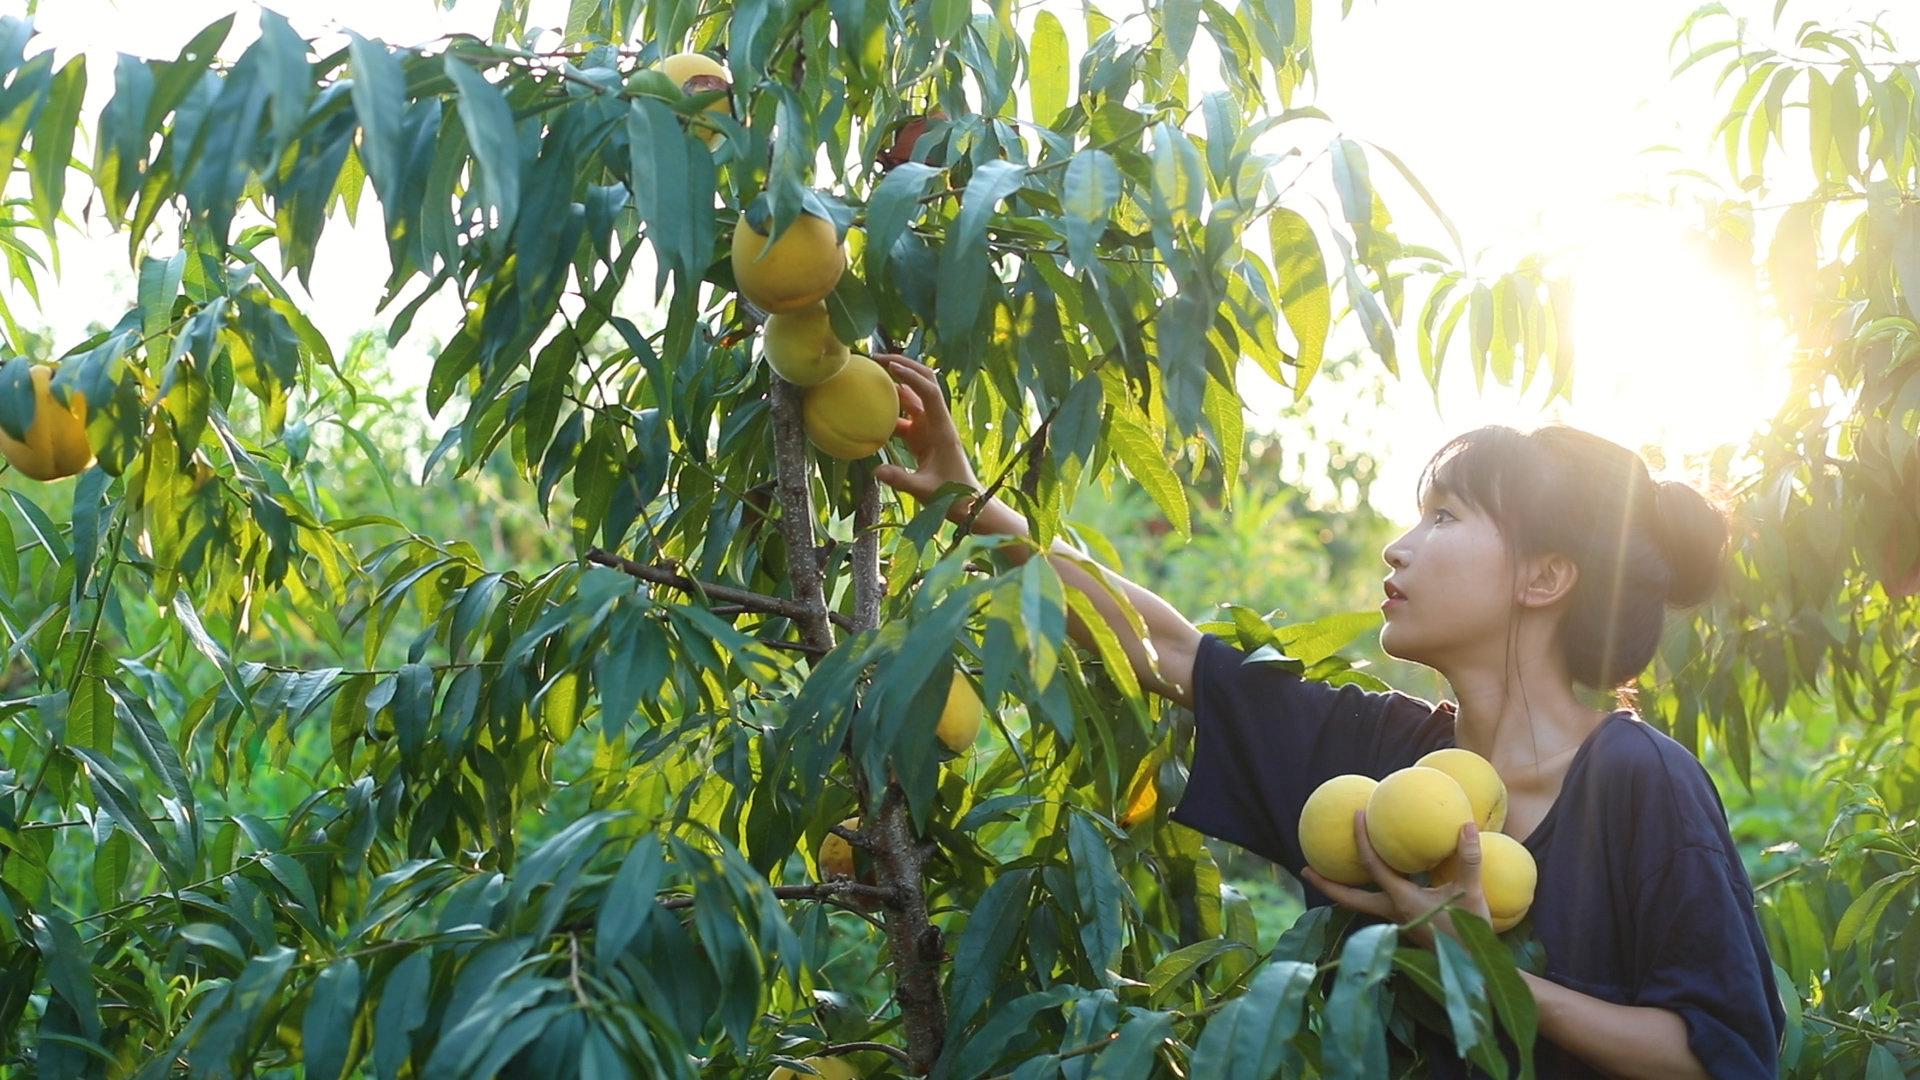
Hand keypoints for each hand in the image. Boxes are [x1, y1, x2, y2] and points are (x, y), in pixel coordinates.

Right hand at [872, 354, 983, 512]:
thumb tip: (876, 471)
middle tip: (876, 358)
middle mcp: (936, 422)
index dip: (911, 377)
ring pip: (912, 396)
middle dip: (904, 365)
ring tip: (868, 373)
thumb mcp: (925, 490)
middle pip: (923, 382)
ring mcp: (928, 427)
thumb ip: (901, 480)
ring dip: (894, 383)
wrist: (967, 504)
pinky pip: (903, 416)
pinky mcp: (921, 436)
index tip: (890, 367)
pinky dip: (888, 409)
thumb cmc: (952, 497)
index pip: (930, 392)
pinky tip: (868, 407)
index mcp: (942, 429)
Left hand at [1302, 812, 1488, 949]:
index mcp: (1401, 900)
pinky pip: (1377, 905)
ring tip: (1327, 874)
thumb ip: (1469, 860)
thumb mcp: (1471, 893)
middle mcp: (1391, 912)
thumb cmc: (1470, 933)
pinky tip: (1375, 882)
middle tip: (1303, 869)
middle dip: (1325, 883)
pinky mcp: (1404, 925)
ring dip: (1342, 891)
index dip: (1362, 839)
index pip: (1373, 865)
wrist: (1472, 968)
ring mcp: (1395, 921)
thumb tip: (1468, 825)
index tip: (1356, 815)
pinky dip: (1367, 893)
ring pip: (1359, 905)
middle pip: (1347, 899)